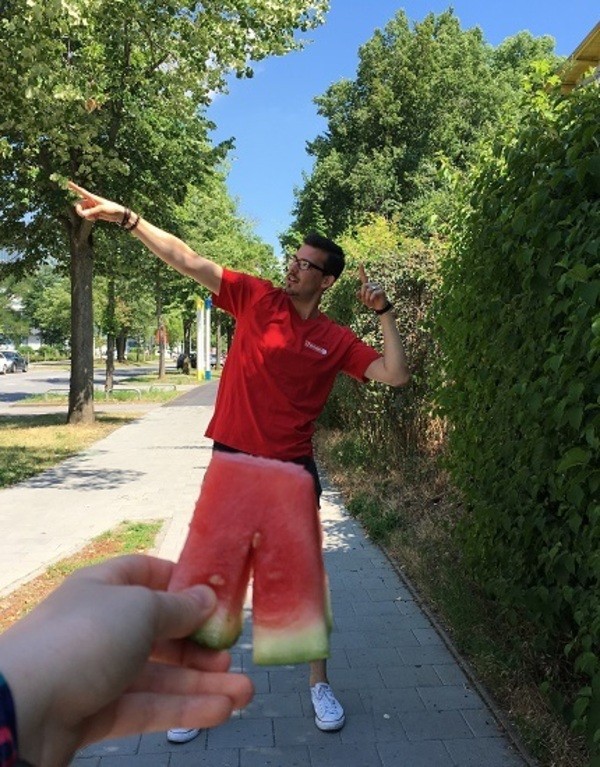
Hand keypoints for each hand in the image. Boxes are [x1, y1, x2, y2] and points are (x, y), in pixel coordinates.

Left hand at [0, 555, 253, 765]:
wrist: (21, 707)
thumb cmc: (85, 637)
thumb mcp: (141, 609)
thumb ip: (178, 607)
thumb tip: (206, 599)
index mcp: (103, 587)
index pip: (147, 574)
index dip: (181, 582)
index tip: (216, 596)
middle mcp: (100, 625)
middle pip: (159, 630)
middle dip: (199, 644)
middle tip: (232, 653)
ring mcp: (96, 672)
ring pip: (159, 675)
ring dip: (202, 683)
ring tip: (244, 693)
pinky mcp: (95, 714)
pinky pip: (146, 707)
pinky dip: (182, 709)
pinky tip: (220, 711)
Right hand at [68, 180, 125, 224]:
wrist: (119, 215)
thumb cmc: (112, 209)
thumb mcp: (102, 210)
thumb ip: (92, 211)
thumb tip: (83, 215)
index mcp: (92, 197)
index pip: (82, 191)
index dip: (74, 187)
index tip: (67, 182)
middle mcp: (90, 202)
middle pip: (79, 205)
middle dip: (79, 210)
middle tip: (83, 215)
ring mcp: (92, 208)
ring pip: (82, 211)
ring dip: (85, 215)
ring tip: (94, 217)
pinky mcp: (94, 213)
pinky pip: (87, 216)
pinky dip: (89, 218)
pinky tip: (96, 218)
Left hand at [356, 264, 388, 312]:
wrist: (380, 307)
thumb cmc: (372, 302)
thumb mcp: (364, 299)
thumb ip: (360, 296)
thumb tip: (357, 293)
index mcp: (368, 285)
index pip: (363, 277)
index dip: (361, 271)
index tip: (360, 263)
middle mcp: (373, 284)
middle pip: (364, 286)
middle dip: (363, 295)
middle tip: (365, 301)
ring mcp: (378, 287)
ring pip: (368, 291)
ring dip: (367, 298)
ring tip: (369, 303)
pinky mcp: (381, 291)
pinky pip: (373, 294)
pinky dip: (371, 299)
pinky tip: (372, 301)